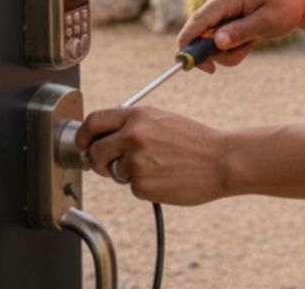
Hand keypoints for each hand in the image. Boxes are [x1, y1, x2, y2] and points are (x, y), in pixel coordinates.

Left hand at [76, 106, 229, 205]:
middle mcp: (132, 136)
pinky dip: (145, 186)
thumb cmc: (196, 140)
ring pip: (114, 172)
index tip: (83, 144)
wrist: (221, 160)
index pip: (94, 121)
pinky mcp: (141, 185)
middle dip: (97, 161)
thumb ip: (134, 124)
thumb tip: (105, 137)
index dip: (83, 135)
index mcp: (138, 116)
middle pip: (94, 151)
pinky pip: (132, 187)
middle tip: (108, 165)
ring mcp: (136, 162)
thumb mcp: (163, 119)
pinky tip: (165, 177)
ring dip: (127, 174)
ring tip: (156, 167)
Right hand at [178, 0, 304, 72]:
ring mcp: (217, 3)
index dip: (188, 41)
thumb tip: (216, 42)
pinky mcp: (219, 13)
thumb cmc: (285, 8)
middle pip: (200, 32)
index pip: (200, 19)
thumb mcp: (269, 22)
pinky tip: (247, 39)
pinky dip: (229, 45)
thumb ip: (242, 32)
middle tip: (243, 53)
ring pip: (208, 39)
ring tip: (252, 42)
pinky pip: (215, 37)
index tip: (184, 63)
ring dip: (228, 50)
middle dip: (217, 51)